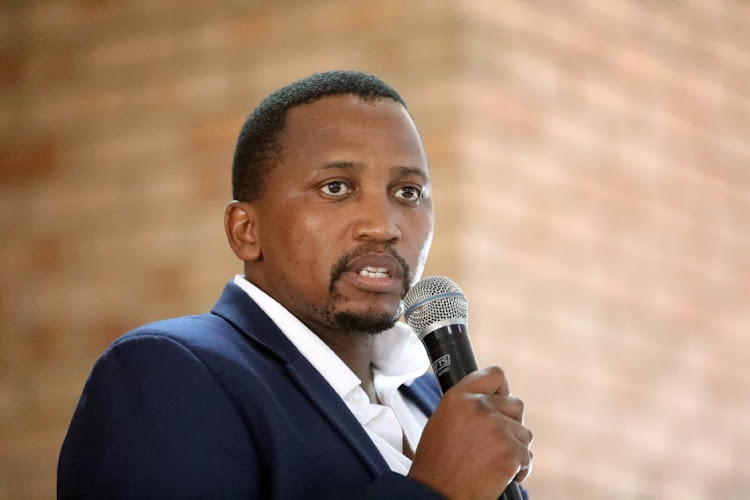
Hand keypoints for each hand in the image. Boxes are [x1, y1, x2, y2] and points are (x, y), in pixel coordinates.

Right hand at [408, 366, 532, 499]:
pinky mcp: (510, 453)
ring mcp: (497, 429)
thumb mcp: (443, 420)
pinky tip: (498, 475)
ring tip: (491, 461)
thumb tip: (493, 400)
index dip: (502, 388)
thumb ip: (467, 405)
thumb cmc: (437, 462)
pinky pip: (527, 457)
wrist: (436, 493)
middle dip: (511, 423)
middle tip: (493, 442)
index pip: (494, 374)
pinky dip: (518, 469)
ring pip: (524, 433)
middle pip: (516, 405)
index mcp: (459, 396)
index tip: (501, 399)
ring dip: (514, 448)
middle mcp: (479, 407)